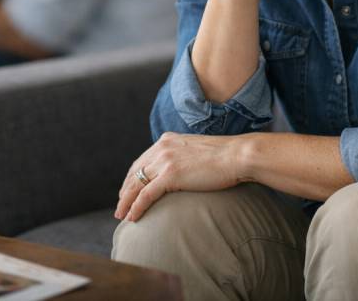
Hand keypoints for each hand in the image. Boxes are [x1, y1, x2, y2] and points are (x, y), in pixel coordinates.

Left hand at [114, 132, 243, 221]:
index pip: (142, 161)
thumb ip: (183, 157)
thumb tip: (181, 171)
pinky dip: (136, 207)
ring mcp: (165, 160)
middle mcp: (162, 148)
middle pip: (135, 172)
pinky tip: (132, 218)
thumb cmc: (225, 156)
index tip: (128, 190)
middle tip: (120, 206)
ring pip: (136, 184)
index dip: (132, 177)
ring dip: (126, 202)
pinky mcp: (170, 174)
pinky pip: (146, 194)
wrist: (237, 155)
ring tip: (121, 216)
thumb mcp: (197, 151)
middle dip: (125, 190)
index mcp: (167, 140)